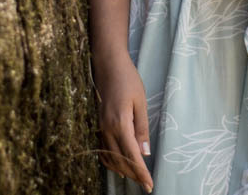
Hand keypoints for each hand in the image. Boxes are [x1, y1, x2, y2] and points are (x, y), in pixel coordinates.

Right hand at [93, 55, 153, 191]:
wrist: (107, 64)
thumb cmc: (128, 79)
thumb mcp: (140, 101)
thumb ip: (142, 128)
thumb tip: (144, 152)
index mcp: (120, 123)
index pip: (131, 156)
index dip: (141, 173)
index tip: (149, 185)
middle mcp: (107, 128)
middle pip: (119, 160)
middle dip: (133, 175)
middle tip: (146, 184)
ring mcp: (100, 127)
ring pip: (109, 157)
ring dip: (122, 170)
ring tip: (134, 177)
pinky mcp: (98, 124)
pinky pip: (103, 149)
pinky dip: (111, 161)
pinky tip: (118, 164)